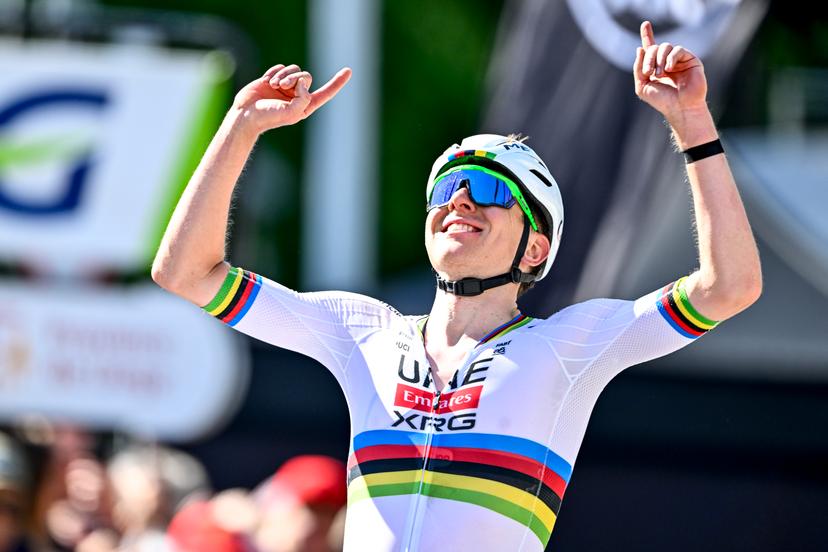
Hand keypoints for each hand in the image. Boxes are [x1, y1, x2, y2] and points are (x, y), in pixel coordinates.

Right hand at [232, 63, 351, 133]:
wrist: (245, 114)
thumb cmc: (268, 117)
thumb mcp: (292, 112)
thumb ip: (303, 98)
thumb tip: (303, 82)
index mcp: (305, 105)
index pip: (325, 93)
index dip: (337, 83)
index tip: (349, 71)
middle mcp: (297, 95)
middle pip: (306, 76)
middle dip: (294, 78)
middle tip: (281, 86)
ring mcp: (285, 86)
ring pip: (294, 69)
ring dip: (284, 75)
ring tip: (273, 85)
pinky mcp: (273, 78)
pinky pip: (281, 66)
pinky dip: (274, 72)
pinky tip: (266, 82)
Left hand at [633, 21, 707, 123]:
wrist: (680, 108)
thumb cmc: (662, 101)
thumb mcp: (642, 86)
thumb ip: (638, 68)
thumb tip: (640, 48)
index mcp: (655, 67)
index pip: (650, 48)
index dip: (647, 35)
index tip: (645, 24)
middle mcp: (667, 61)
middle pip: (654, 47)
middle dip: (648, 58)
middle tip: (648, 72)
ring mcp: (679, 60)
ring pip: (665, 46)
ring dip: (658, 58)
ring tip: (659, 73)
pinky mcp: (691, 59)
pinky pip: (678, 50)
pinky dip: (671, 57)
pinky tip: (669, 68)